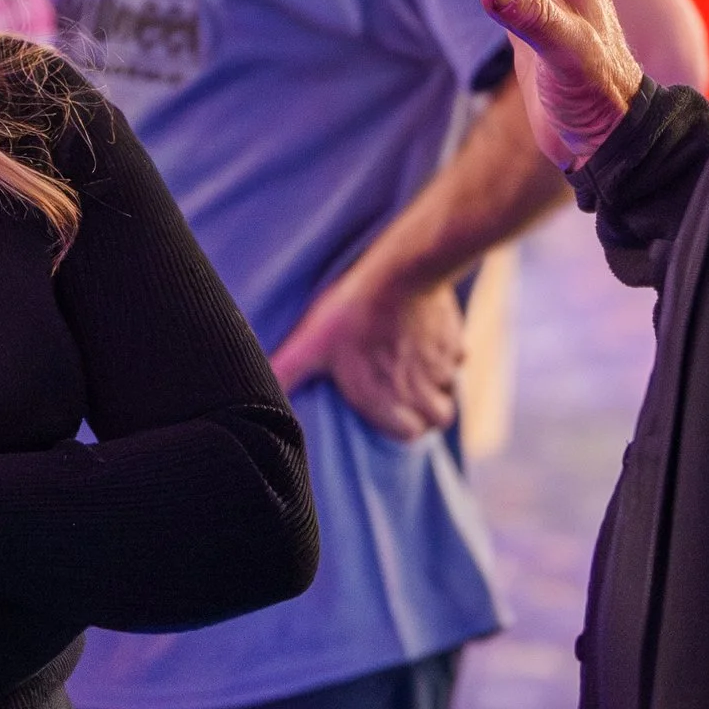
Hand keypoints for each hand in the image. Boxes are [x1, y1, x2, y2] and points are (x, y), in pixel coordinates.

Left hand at [269, 274, 465, 442]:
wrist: (404, 272)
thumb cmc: (354, 312)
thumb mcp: (311, 344)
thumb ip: (286, 373)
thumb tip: (249, 392)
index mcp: (385, 402)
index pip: (408, 436)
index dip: (399, 428)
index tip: (389, 415)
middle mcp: (419, 392)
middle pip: (437, 419)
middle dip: (425, 413)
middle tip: (405, 396)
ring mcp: (441, 367)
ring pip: (449, 390)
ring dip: (436, 385)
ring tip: (415, 369)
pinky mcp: (454, 340)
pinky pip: (459, 357)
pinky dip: (447, 354)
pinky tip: (427, 340)